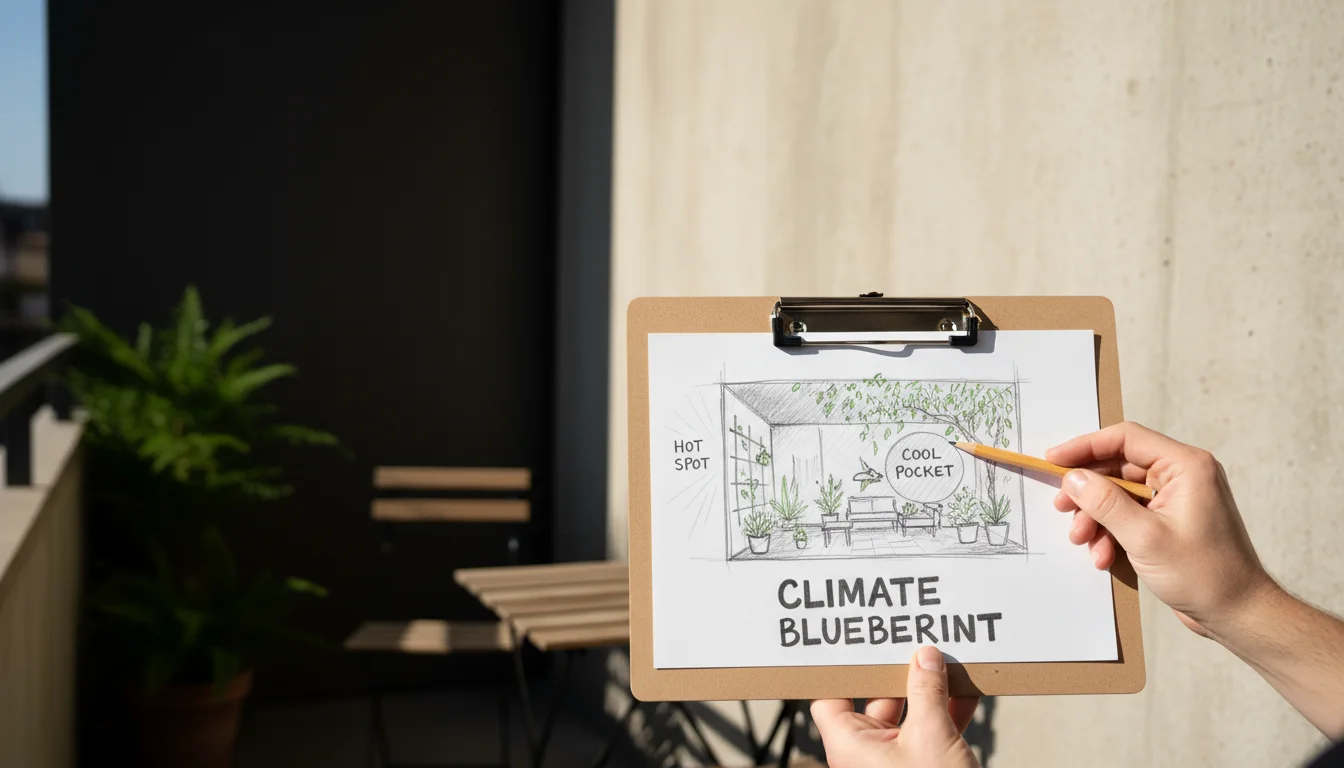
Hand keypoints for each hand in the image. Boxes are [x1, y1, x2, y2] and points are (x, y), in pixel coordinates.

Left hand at [811, 647, 979, 767]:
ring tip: (946, 660)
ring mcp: (895, 759)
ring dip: (930, 689)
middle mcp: (866, 751)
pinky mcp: (923, 765)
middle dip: (899, 671)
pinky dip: (948, 710)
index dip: (841, 669)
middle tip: (913, 641)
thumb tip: (925, 657)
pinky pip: (930, 730)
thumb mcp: (931, 735)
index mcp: (849, 744)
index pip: (830, 695)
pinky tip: (967, 689)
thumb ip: (927, 691)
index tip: (855, 641)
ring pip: (909, 713)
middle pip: (876, 697)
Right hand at [1047, 421, 1276, 637]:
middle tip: (1062, 508)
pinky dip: (1111, 532)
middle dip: (1088, 491)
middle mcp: (1182, 476)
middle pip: (1118, 467)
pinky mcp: (1170, 521)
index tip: (1054, 460)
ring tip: (1083, 540)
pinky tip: (1104, 555)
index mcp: (1186, 466)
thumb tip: (1073, 478)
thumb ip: (1105, 503)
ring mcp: (1176, 499)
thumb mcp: (1145, 537)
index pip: (1126, 438)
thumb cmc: (1205, 575)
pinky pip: (1130, 515)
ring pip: (1119, 494)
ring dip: (1096, 516)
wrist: (1238, 613)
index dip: (1085, 446)